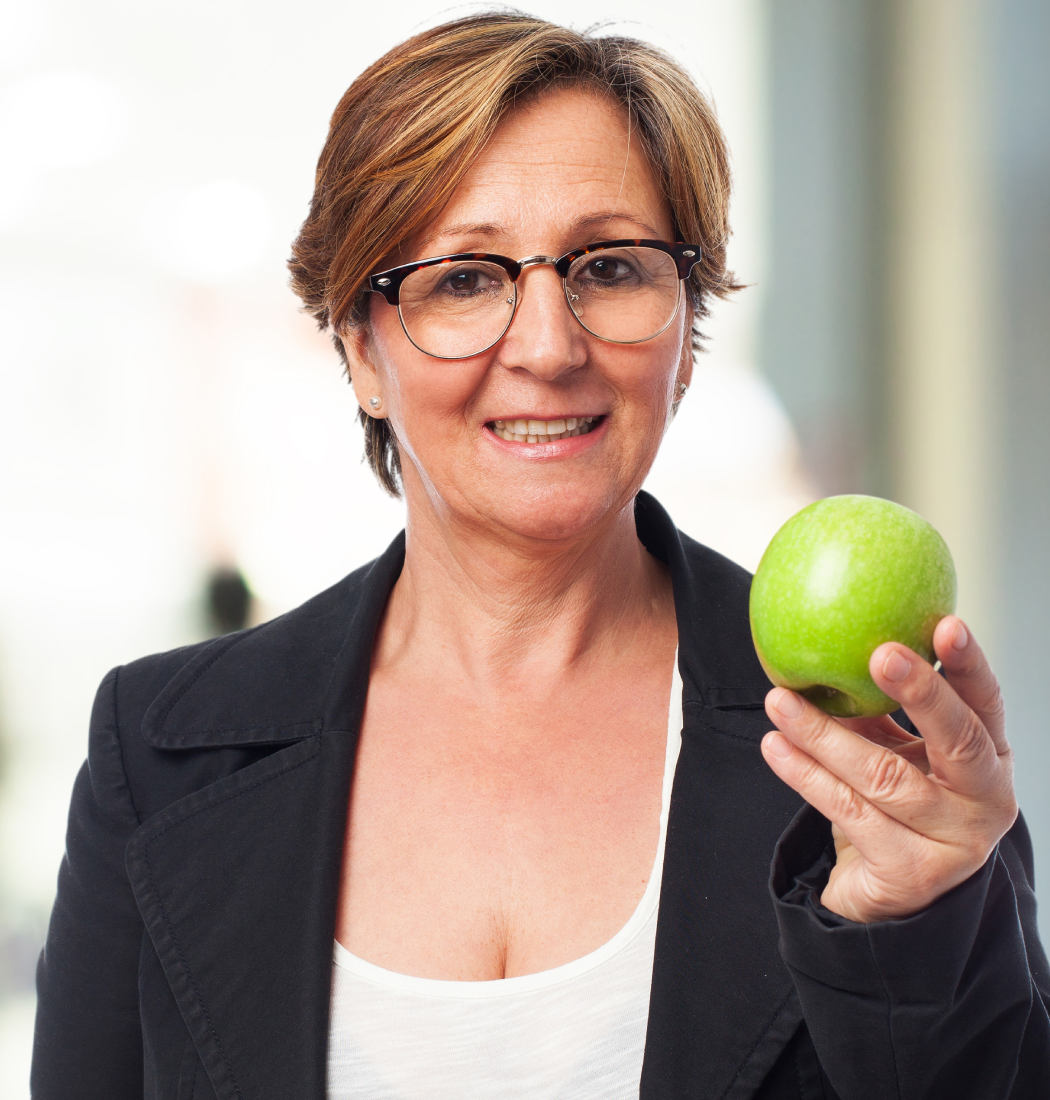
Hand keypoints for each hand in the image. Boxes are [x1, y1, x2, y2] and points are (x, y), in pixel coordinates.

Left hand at [760, 616, 1016, 922]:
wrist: (890, 896)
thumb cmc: (894, 807)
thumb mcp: (895, 753)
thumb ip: (877, 709)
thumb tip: (830, 644)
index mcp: (989, 759)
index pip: (986, 705)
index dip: (969, 664)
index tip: (945, 624)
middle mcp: (985, 801)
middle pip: (958, 740)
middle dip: (921, 692)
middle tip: (878, 653)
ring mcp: (952, 843)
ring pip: (884, 777)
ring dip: (824, 734)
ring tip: (779, 701)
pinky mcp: (909, 872)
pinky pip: (847, 811)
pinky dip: (805, 775)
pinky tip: (775, 747)